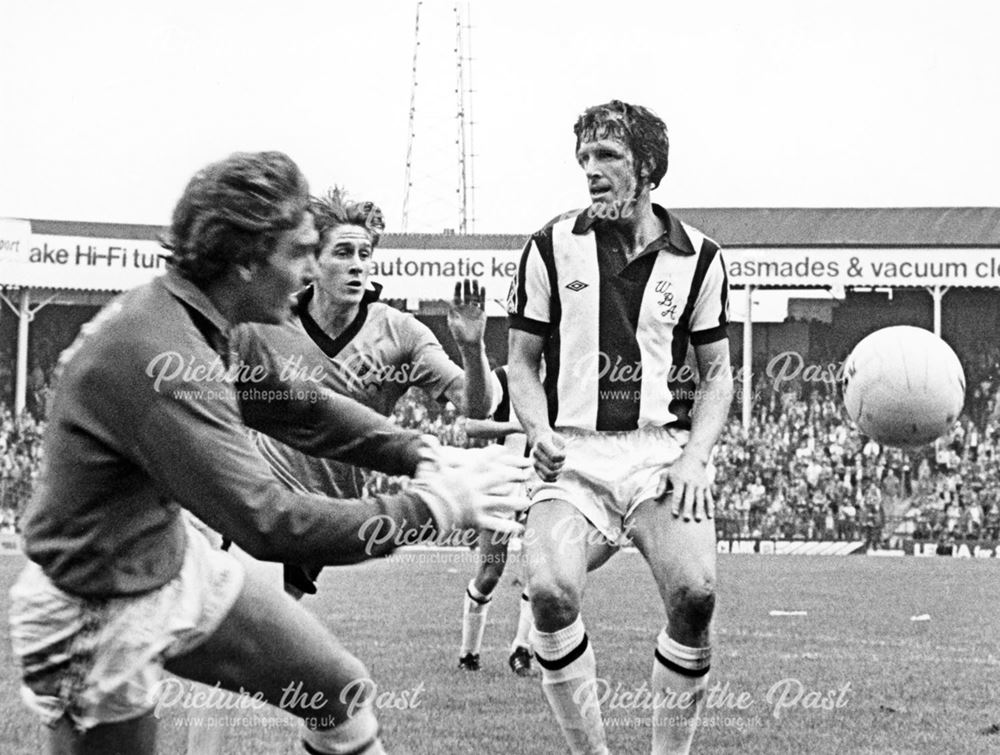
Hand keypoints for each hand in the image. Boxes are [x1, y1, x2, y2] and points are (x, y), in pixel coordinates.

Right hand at [413, 445, 532, 534]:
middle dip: (513, 475)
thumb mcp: (430, 469)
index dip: (493, 453)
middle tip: (524, 474)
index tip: (503, 449)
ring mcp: (478, 504)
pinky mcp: (477, 520)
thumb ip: (433, 455)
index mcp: (465, 474)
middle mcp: (476, 488)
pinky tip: (519, 528)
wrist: (426, 511)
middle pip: (499, 479)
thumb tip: (426, 438)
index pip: (482, 460)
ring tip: (528, 503)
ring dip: (516, 502)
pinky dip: (507, 527)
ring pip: (502, 502)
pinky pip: (495, 524)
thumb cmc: (426, 490)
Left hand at [447, 279, 486, 348]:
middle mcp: (466, 308)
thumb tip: (445, 299)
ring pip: (474, 297)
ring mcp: (474, 310)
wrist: (470, 343)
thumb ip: (451, 310)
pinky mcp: (482, 313)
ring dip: (475, 288)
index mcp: (457, 310)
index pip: (457, 296)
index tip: (458, 282)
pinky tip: (483, 287)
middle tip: (467, 278)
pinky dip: (483, 295)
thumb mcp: (452, 321)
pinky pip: (482, 302)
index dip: (457, 289)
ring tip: (475, 280)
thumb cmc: (458, 334)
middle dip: (466, 287)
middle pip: (466, 294)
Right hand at [530, 430, 565, 481]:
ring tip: (559, 466)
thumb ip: (562, 450)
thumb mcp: (560, 440)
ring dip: (558, 472)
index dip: (563, 457)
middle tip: (562, 460)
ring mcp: (534, 460)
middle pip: (553, 466)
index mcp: (542, 442)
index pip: (555, 456)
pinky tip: (557, 474)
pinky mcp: (535, 468)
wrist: (539, 438)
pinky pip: (544, 478)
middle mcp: (535, 452)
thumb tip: (561, 462)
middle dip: (561, 464)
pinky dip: (553, 478)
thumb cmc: (553, 439)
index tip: (563, 453)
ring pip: (548, 474)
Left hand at [657, 452, 713, 521]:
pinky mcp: (706, 486)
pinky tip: (710, 516)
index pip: (677, 494)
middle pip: (689, 498)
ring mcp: (699, 485)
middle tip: (686, 519)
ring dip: (699, 509)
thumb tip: (655, 499)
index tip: (674, 514)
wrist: (693, 458)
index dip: (675, 504)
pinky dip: (710, 507)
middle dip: (688, 508)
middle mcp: (690, 483)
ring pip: (700, 499)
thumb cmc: (676, 469)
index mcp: (679, 481)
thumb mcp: (667, 474)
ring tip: (698, 519)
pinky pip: (709, 498)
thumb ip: (661, 487)